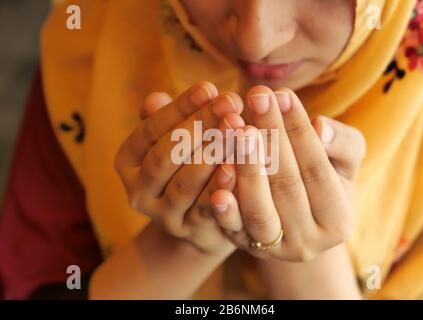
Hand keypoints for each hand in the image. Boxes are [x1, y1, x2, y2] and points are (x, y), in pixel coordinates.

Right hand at [115, 82, 244, 253]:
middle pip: (165, 155)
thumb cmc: (190, 163)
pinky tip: (239, 167)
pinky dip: (221, 188)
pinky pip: (206, 210)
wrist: (201, 218)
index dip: (180, 108)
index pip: (150, 129)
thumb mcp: (176, 139)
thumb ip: (169, 119)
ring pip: (184, 184)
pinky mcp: (189, 232)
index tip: (209, 88)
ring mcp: (162, 215)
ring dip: (211, 155)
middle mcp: (138, 190)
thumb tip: (156, 98)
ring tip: (238, 129)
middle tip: (229, 104)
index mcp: (128, 161)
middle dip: (199, 127)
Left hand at [210, 86, 365, 260]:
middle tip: (256, 97)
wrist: (298, 224)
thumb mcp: (344, 164)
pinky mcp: (244, 246)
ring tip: (236, 126)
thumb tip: (320, 127)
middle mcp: (307, 242)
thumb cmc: (323, 183)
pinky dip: (225, 203)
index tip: (283, 94)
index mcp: (338, 221)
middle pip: (286, 185)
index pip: (317, 169)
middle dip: (271, 137)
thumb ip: (343, 144)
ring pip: (258, 209)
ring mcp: (273, 249)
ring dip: (246, 165)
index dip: (299, 130)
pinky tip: (219, 173)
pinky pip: (231, 227)